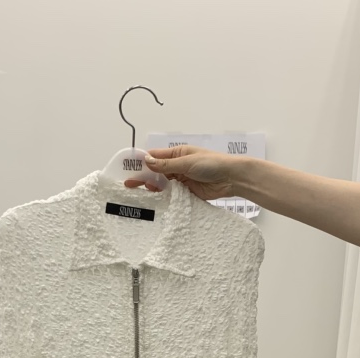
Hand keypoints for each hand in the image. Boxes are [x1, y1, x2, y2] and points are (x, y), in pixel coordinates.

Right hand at [124, 146, 238, 200]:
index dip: (141, 162)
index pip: (155, 157)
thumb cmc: (212, 164)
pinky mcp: (186, 193)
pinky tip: (154, 200)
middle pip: (156, 172)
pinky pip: (171, 195)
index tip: (128, 169)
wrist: (231, 178)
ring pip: (162, 184)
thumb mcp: (186, 162)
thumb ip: (166, 164)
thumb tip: (146, 160)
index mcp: (177, 154)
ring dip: (152, 188)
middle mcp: (177, 166)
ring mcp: (181, 180)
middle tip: (128, 185)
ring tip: (140, 193)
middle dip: (143, 177)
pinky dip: (163, 197)